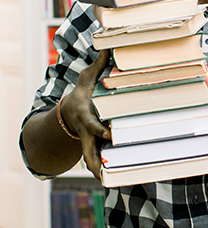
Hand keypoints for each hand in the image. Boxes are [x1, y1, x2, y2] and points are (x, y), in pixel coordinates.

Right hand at [61, 49, 111, 178]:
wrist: (68, 112)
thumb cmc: (82, 92)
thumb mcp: (87, 77)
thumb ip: (100, 63)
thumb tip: (108, 44)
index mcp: (85, 116)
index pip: (92, 125)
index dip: (100, 130)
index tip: (109, 134)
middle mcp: (86, 133)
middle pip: (88, 151)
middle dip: (96, 163)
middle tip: (105, 174)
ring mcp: (88, 143)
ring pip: (92, 162)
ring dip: (101, 173)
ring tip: (113, 184)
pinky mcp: (94, 148)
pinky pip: (100, 162)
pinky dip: (106, 172)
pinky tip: (120, 179)